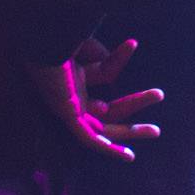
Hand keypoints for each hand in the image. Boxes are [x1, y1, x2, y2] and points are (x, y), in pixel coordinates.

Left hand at [27, 37, 163, 161]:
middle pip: (104, 108)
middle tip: (158, 100)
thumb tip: (125, 57)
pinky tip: (128, 155)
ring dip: (129, 131)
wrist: (36, 40)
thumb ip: (102, 54)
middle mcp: (67, 92)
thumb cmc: (53, 38)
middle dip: (133, 106)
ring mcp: (66, 106)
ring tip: (155, 131)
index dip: (117, 60)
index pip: (101, 73)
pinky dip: (107, 147)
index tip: (131, 43)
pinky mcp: (66, 115)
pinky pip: (87, 138)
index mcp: (70, 72)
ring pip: (101, 127)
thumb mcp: (83, 44)